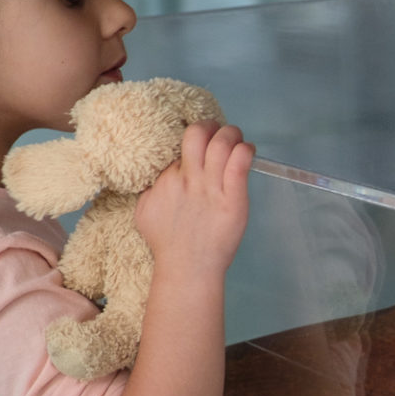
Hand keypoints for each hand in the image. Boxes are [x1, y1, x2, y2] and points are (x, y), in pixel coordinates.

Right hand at [135, 121, 253, 274]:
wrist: (186, 268)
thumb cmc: (167, 243)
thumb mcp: (146, 211)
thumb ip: (153, 191)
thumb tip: (159, 179)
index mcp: (168, 179)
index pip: (181, 144)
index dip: (196, 138)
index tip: (204, 141)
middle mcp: (188, 179)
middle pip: (197, 134)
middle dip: (212, 126)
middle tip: (221, 134)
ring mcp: (211, 189)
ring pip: (221, 144)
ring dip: (232, 135)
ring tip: (238, 141)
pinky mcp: (233, 200)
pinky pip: (238, 166)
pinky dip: (245, 152)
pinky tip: (248, 152)